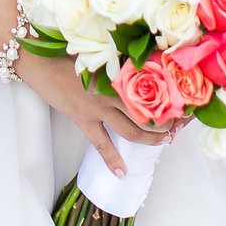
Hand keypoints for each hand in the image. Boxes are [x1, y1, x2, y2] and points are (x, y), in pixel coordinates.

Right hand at [18, 53, 170, 175]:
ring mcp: (99, 106)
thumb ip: (119, 61)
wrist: (39, 60)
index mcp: (119, 71)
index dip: (172, 98)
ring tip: (162, 144)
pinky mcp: (83, 118)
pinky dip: (112, 159)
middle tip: (178, 129)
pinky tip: (122, 172)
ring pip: (132, 130)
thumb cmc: (67, 52)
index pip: (154, 87)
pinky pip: (102, 144)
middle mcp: (113, 90)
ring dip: (150, 139)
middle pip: (149, 112)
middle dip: (167, 123)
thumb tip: (141, 66)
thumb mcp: (98, 53)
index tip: (186, 104)